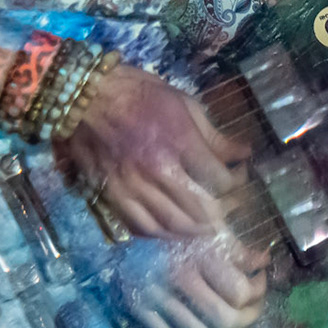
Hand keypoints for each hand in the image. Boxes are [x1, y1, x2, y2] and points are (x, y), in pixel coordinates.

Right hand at [56, 63, 247, 238]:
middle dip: (220, 213)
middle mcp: (156, 170)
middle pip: (199, 211)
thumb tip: (243, 153)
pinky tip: (169, 227)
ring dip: (192, 231)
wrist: (84, 96)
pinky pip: (139, 227)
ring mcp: (131, 187)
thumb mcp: (183, 103)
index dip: (236, 183)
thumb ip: (214, 135)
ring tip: (202, 225)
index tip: (238, 176)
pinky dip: (159, 233)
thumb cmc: (138, 93)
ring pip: (170, 226)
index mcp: (179, 142)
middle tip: (226, 207)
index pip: (218, 179)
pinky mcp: (110, 196)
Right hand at [118, 231, 269, 327]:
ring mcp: (156, 303)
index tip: (260, 282)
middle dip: (248, 320)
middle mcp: (174, 281)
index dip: (257, 292)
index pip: (238, 290)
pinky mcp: (143, 319)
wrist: (118, 248)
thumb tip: (264, 261)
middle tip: (255, 310)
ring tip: (243, 327)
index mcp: (191, 255)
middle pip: (224, 319)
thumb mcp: (201, 234)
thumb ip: (234, 250)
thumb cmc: (166, 238)